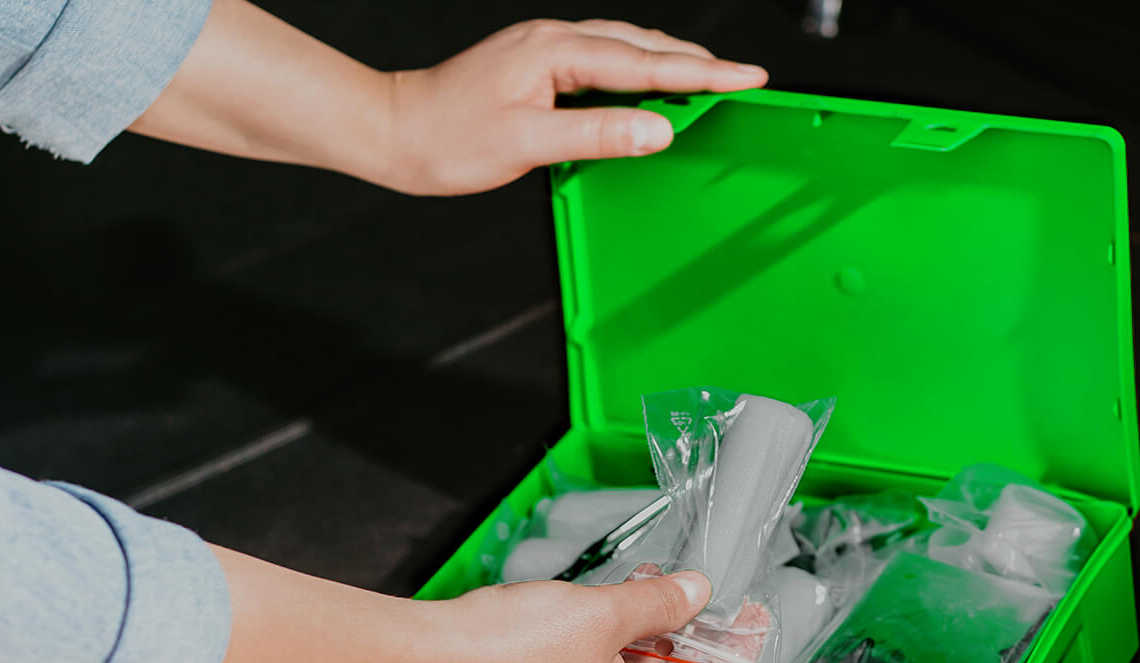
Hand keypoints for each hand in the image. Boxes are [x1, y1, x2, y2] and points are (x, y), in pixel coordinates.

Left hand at [132, 4, 765, 194]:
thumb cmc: (446, 138)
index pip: (645, 63)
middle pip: (643, 46)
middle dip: (698, 61)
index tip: (746, 77)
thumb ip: (598, 135)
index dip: (701, 73)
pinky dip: (639, 71)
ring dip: (671, 63)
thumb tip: (658, 129)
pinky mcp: (538, 65)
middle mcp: (554, 40)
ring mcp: (545, 49)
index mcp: (555, 51)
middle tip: (746, 77)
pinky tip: (650, 85)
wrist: (392, 131)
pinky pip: (604, 61)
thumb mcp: (527, 144)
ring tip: (712, 79)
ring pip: (626, 50)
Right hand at [422, 567, 736, 662]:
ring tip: (664, 589)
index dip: (735, 660)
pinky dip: (615, 640)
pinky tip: (615, 602)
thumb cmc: (508, 655)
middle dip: (693, 643)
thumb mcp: (603, 613)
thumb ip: (658, 603)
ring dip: (652, 636)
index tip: (749, 624)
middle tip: (711, 600)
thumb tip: (695, 592)